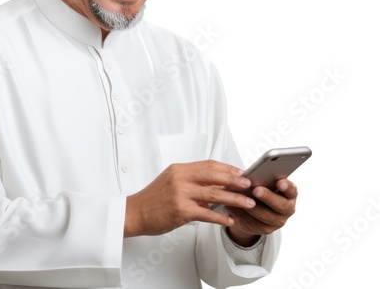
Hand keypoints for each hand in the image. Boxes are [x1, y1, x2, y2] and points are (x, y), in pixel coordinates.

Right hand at [124, 160, 256, 236]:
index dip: (227, 168)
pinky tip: (229, 220)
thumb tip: (216, 183)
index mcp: (179, 169)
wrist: (135, 212)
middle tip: (249, 184)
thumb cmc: (154, 198)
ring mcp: (180, 194)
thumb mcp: (171, 181)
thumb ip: (191, 180)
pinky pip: (206, 214)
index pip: (208, 164)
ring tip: (248, 203)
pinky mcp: (180, 211)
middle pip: (214, 175)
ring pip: (214, 194)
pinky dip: (219, 217)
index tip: (241, 172)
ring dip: (233, 199)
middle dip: (234, 180)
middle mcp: (180, 178)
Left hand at [225, 179, 297, 245]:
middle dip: (267, 197)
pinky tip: (232, 206)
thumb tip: (252, 175)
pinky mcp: (265, 229)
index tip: (280, 182)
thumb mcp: (265, 183)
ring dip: (252, 207)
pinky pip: (252, 222)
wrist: (256, 210)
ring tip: (240, 198)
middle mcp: (287, 209)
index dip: (287, 187)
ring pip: (265, 215)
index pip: (292, 190)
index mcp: (289, 194)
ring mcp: (277, 221)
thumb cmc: (261, 190)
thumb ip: (263, 179)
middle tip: (256, 190)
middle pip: (280, 205)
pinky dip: (241, 214)